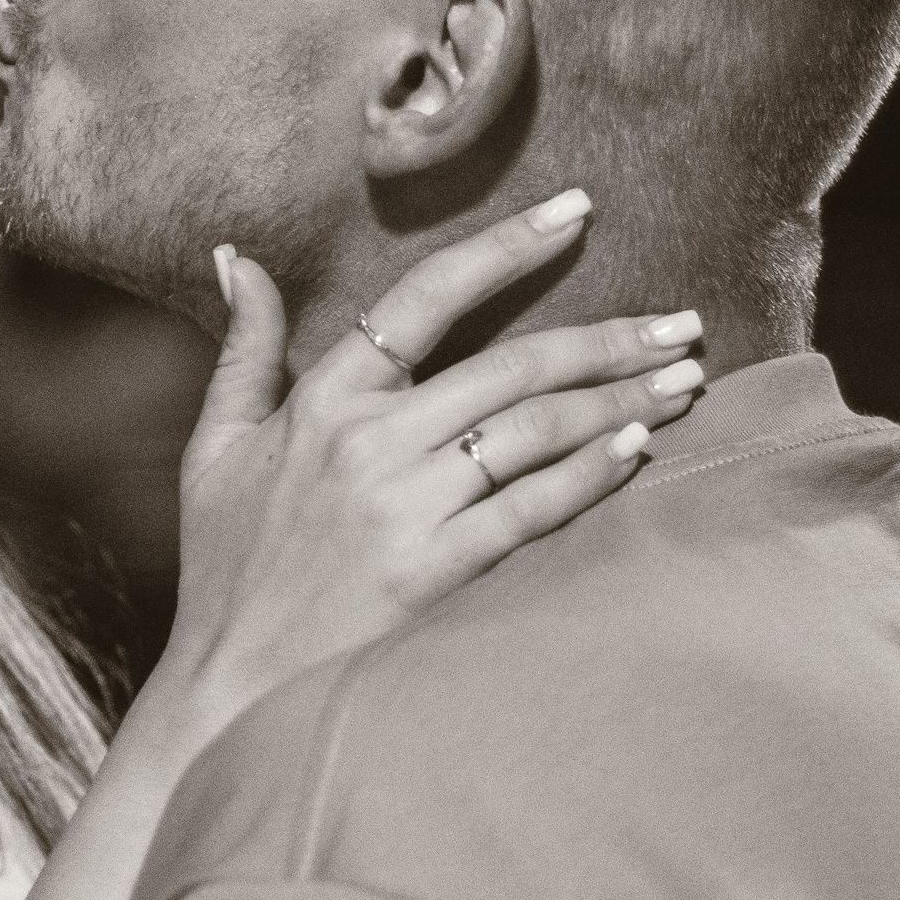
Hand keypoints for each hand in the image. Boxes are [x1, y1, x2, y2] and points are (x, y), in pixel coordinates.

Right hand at [159, 190, 702, 726]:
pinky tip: (637, 449)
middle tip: (682, 322)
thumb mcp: (217, 447)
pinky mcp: (432, 573)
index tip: (577, 210)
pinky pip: (528, 510)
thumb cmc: (228, 567)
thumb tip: (238, 260)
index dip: (505, 246)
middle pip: (509, 365)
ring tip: (683, 381)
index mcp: (323, 401)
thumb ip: (245, 350)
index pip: (424, 297)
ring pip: (531, 431)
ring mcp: (402, 509)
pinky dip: (587, 475)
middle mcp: (367, 443)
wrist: (225, 689)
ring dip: (617, 400)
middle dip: (607, 338)